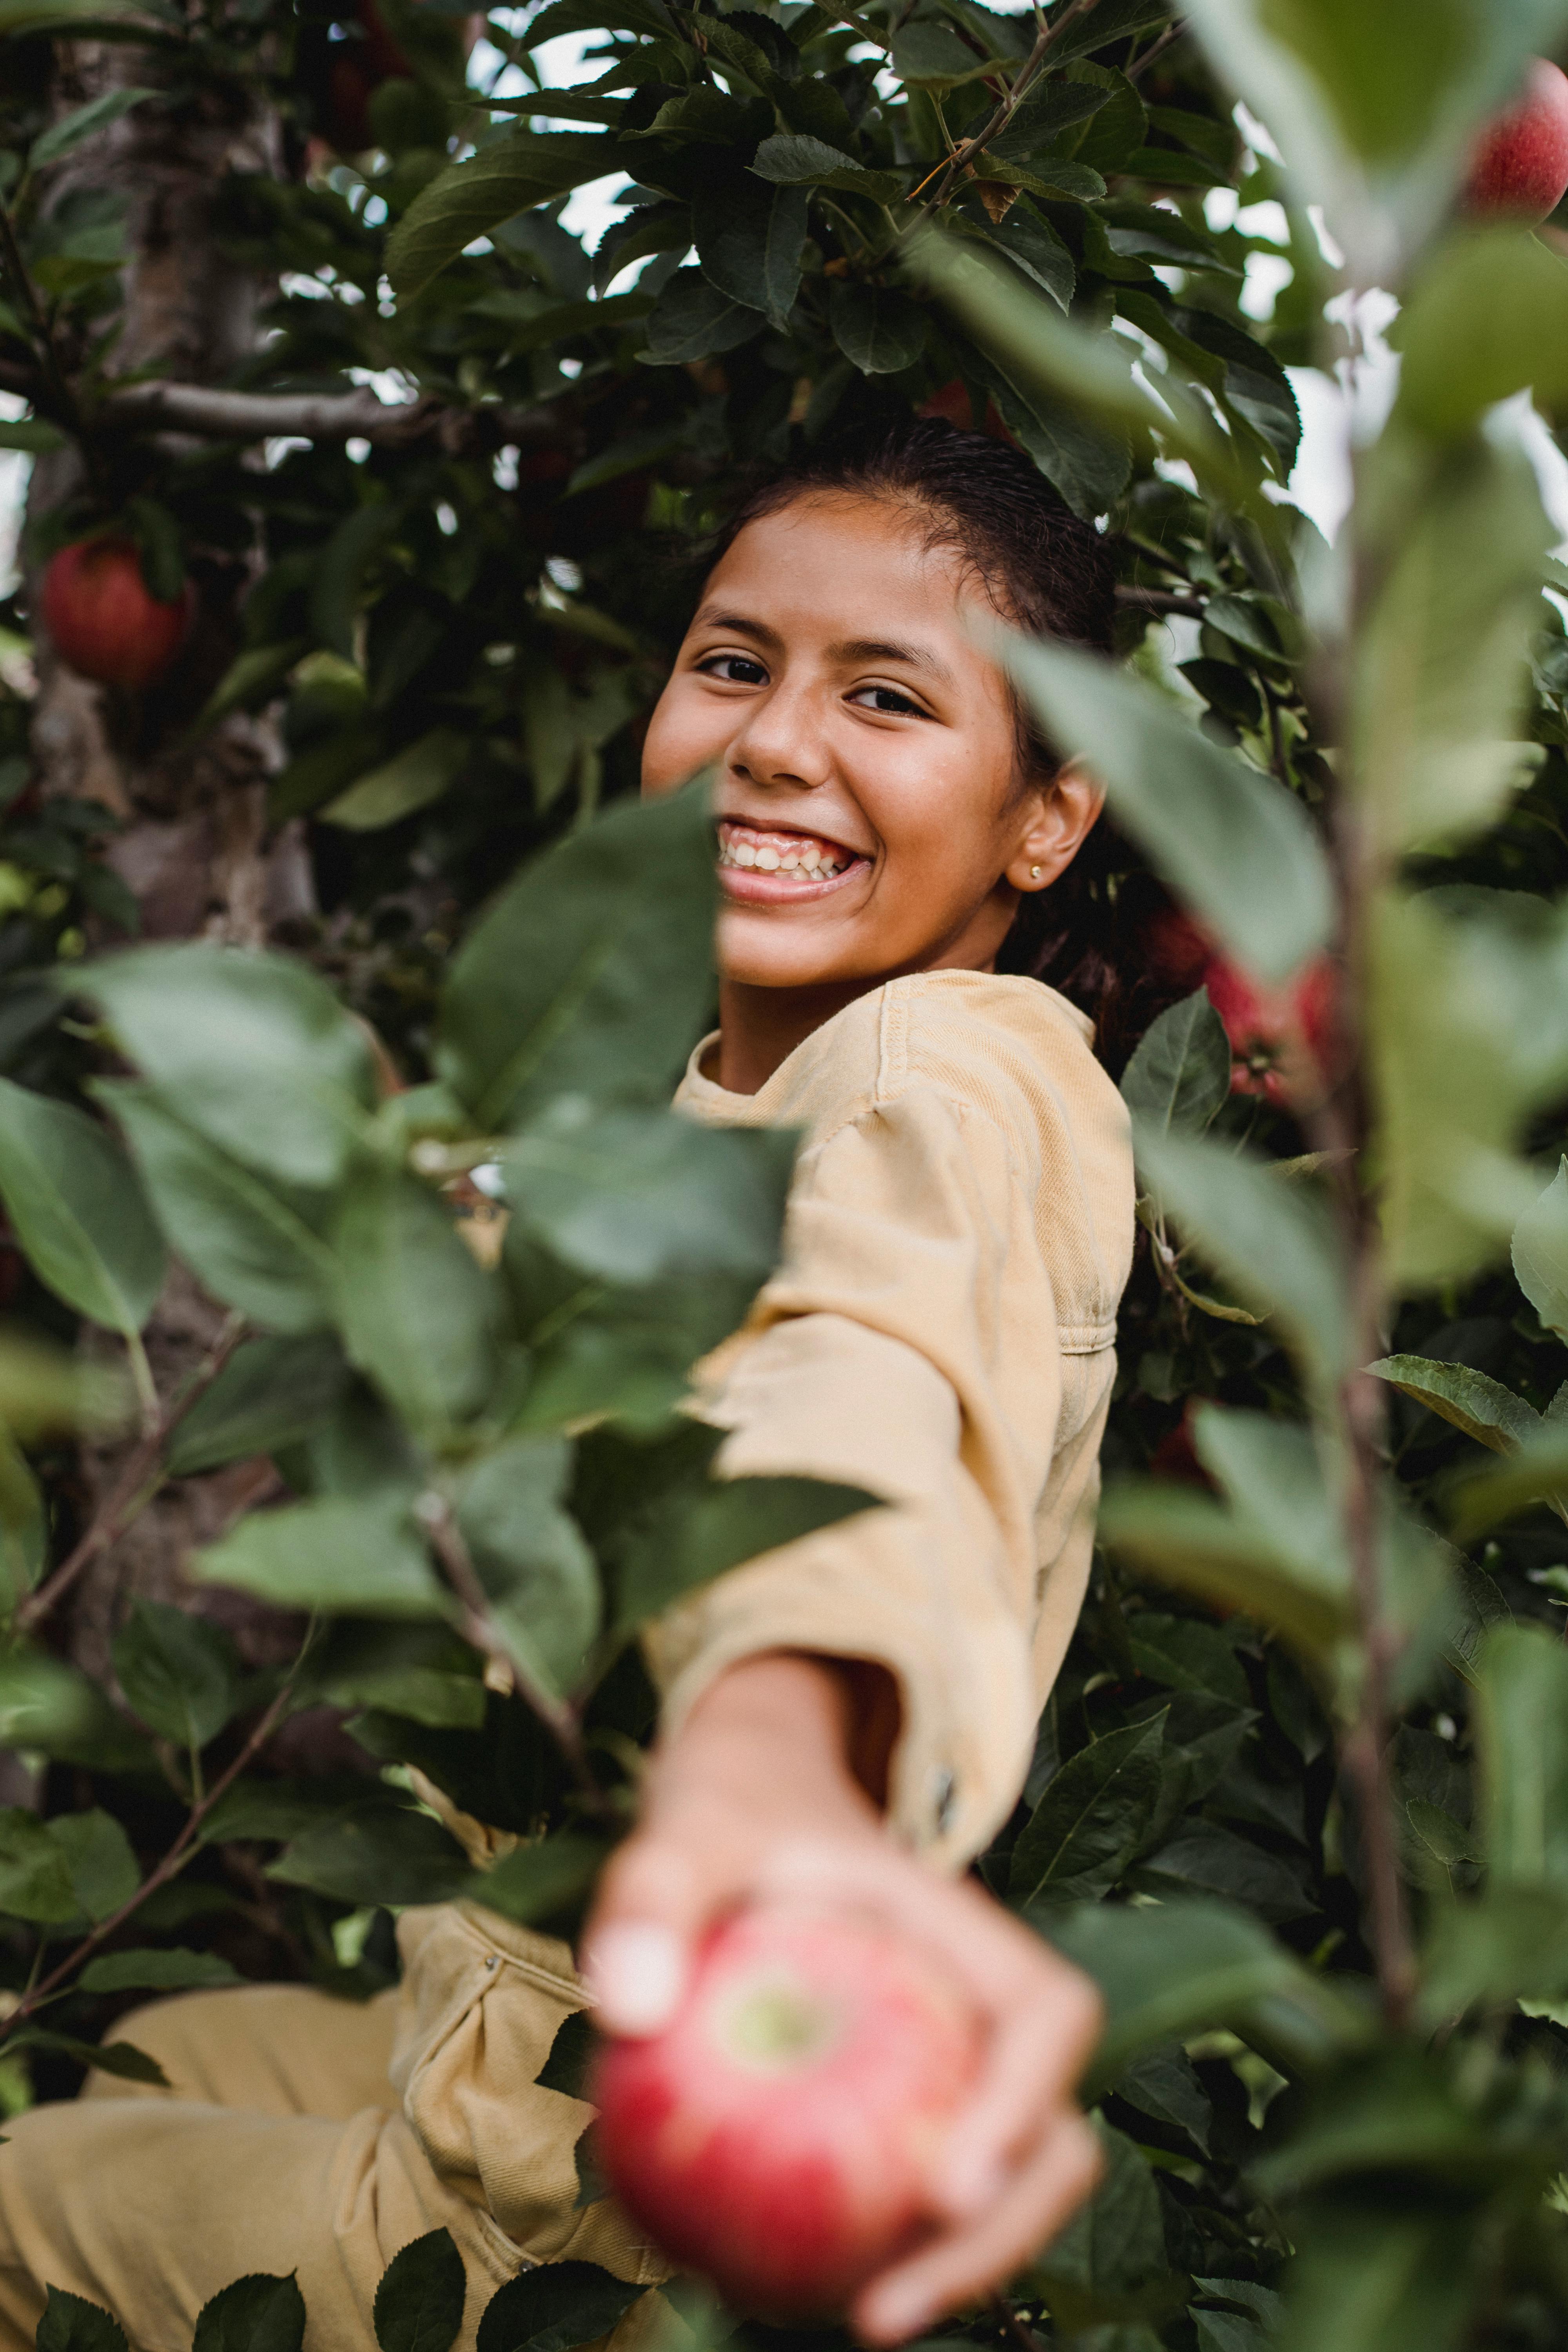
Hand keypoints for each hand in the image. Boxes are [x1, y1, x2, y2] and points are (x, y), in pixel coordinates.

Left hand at [578, 1653, 1103, 2344]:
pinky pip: (917, 2192)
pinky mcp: (908, 2104)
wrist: (749, 1798)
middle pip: (1053, 2135)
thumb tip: (628, 2005)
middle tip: (881, 2310)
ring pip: (1003, 2184)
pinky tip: (781, 2287)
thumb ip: (651, 1898)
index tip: (947, 2187)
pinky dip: (881, 2249)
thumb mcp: (686, 1829)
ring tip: (850, 2315)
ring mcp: (954, 2062)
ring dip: (953, 2268)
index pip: (1048, 2015)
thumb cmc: (730, 1810)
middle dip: (997, 2239)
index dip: (1023, 2106)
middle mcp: (980, 2006)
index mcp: (965, 1933)